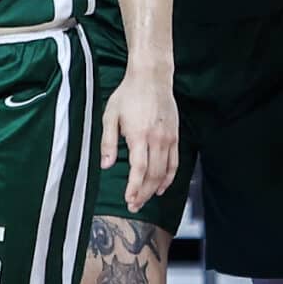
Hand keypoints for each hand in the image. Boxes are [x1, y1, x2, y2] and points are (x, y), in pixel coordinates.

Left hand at [98, 63, 179, 205]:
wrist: (152, 77)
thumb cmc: (128, 95)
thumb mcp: (110, 115)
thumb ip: (108, 142)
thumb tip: (106, 165)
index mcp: (139, 135)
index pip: (139, 169)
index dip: (135, 188)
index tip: (129, 200)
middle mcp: (157, 139)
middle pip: (153, 175)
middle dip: (144, 193)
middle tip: (134, 206)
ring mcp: (168, 138)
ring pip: (165, 172)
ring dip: (155, 189)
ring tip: (145, 199)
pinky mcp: (175, 136)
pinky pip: (175, 162)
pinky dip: (170, 177)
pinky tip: (162, 186)